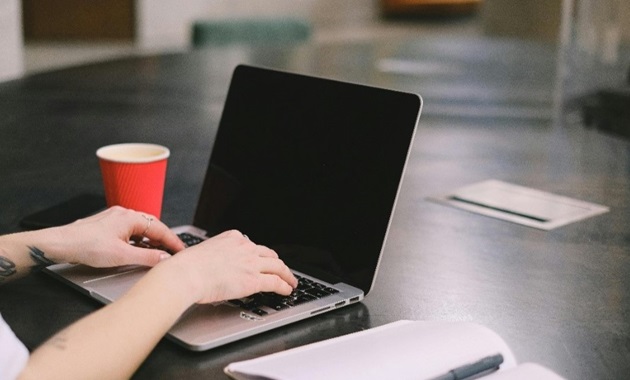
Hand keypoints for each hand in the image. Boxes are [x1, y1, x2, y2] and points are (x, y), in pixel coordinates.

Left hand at [54, 206, 185, 267]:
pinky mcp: (107, 226)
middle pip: (152, 227)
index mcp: (131, 217)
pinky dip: (139, 241)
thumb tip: (164, 259)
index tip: (182, 251)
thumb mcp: (122, 255)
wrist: (60, 244)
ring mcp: (115, 219)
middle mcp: (124, 214)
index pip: (161, 229)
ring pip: (141, 229)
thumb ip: (147, 257)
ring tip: (158, 254)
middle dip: (164, 240)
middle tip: (173, 253)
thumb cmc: (86, 246)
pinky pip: (130, 232)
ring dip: (151, 241)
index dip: (173, 241)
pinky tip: (138, 250)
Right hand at [162, 230, 297, 303]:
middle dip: (276, 263)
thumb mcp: (203, 253)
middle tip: (281, 270)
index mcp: (232, 238)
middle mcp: (245, 247)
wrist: (185, 274)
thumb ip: (214, 257)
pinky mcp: (254, 279)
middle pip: (269, 254)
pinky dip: (284, 286)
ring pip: (277, 266)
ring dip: (286, 274)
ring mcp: (251, 263)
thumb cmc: (186, 267)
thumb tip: (212, 267)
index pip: (252, 245)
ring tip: (290, 281)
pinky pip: (275, 282)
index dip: (260, 255)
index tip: (262, 260)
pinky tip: (287, 290)